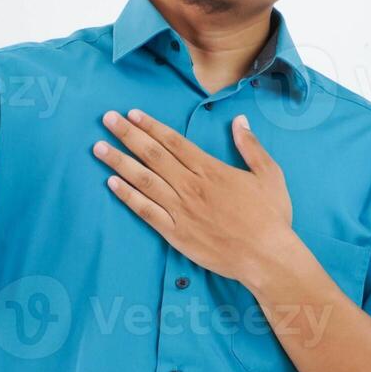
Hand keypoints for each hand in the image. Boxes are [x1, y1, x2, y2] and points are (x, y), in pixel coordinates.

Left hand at [93, 107, 293, 282]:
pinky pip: (146, 211)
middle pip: (153, 155)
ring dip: (119, 162)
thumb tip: (239, 121)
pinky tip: (111, 183)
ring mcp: (181, 211)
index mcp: (211, 170)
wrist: (267, 257)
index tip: (132, 114)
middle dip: (128, 135)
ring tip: (99, 148)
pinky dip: (127, 196)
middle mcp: (191, 186)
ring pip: (144, 180)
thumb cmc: (271, 217)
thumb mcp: (269, 175)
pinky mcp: (176, 234)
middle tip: (107, 119)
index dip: (151, 126)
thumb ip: (251, 147)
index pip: (174, 142)